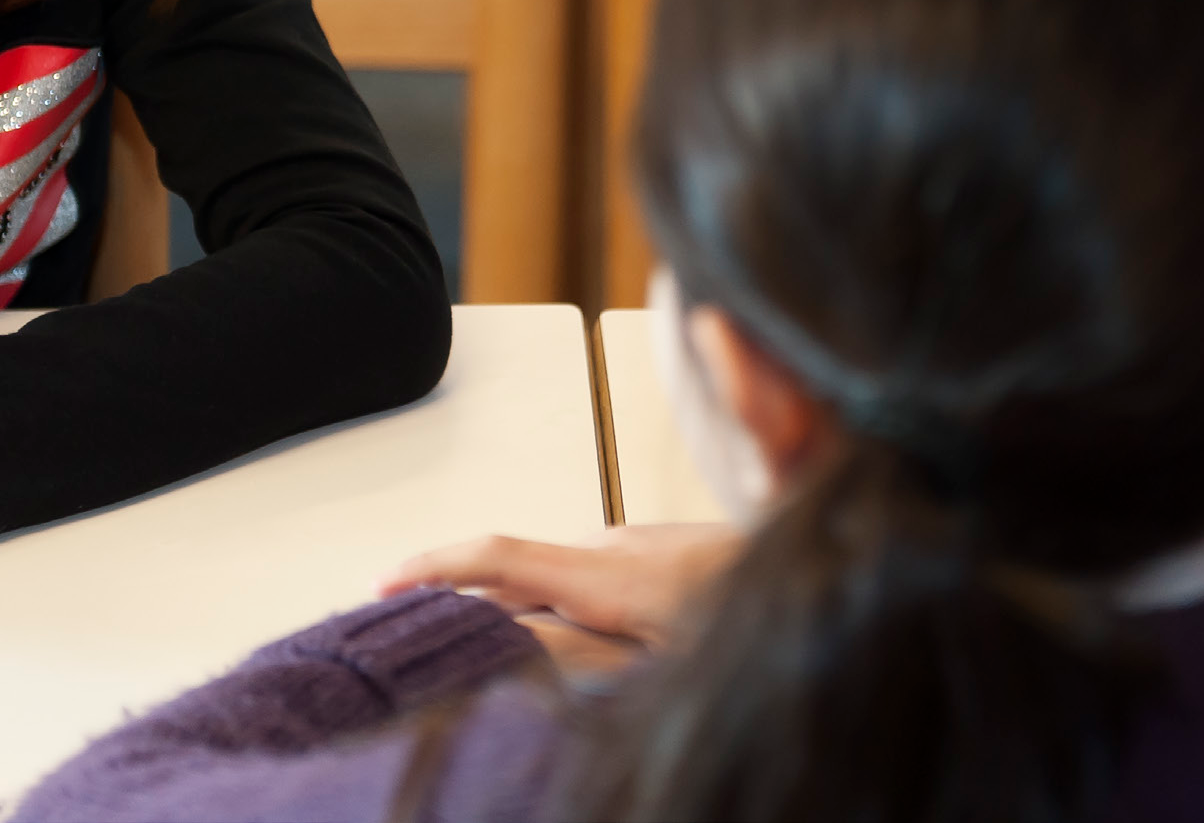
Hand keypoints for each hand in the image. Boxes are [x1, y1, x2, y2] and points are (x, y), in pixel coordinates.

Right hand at [383, 523, 741, 666]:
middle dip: (456, 599)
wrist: (821, 562)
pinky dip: (552, 601)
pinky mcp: (651, 552)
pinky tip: (555, 638)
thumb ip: (591, 658)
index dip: (433, 568)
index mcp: (605, 573)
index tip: (382, 585)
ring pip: (551, 577)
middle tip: (405, 637)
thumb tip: (520, 651)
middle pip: (512, 571)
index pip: (498, 556)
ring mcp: (632, 545)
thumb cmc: (760, 615)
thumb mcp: (670, 657)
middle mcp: (610, 547)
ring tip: (468, 648)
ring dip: (509, 605)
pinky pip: (584, 575)